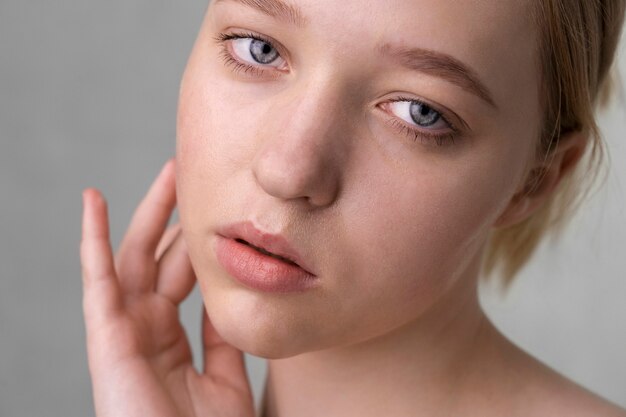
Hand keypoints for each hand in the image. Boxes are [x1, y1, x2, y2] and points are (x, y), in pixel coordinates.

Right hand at [80, 159, 254, 416]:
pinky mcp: (105, 336)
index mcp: (171, 338)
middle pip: (160, 258)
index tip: (214, 208)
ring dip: (150, 213)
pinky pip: (97, 278)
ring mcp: (123, 330)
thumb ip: (223, 339)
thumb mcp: (227, 378)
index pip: (182, 277)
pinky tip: (92, 200)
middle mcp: (145, 329)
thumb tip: (231, 300)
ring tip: (170, 172)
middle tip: (195, 174)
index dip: (196, 241)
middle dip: (177, 215)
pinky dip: (91, 237)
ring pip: (136, 257)